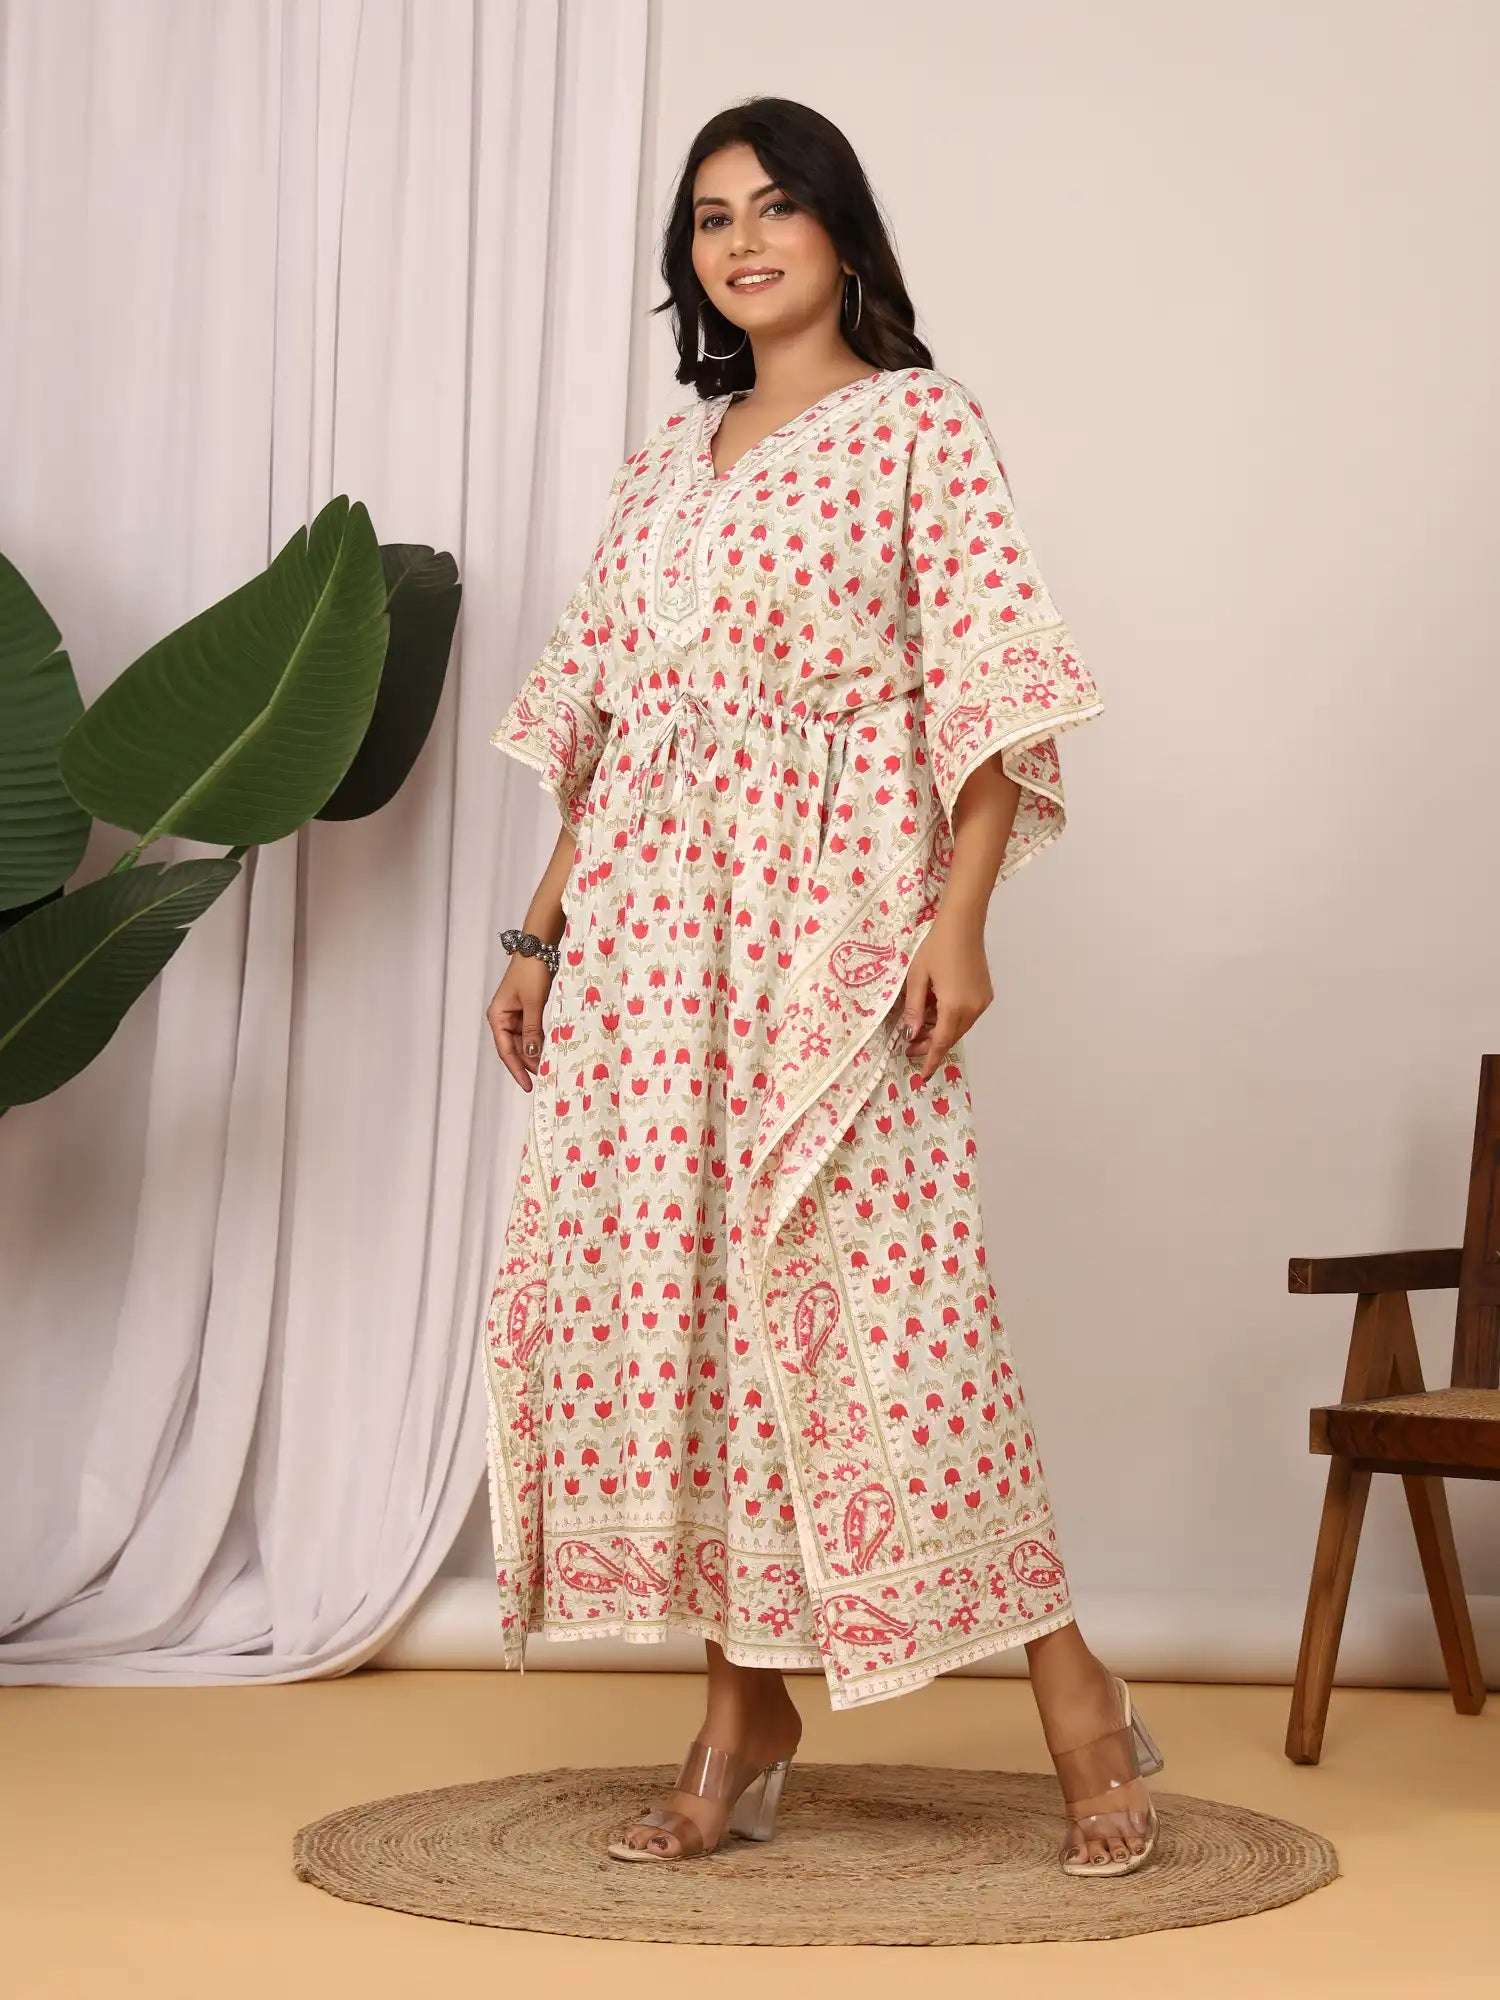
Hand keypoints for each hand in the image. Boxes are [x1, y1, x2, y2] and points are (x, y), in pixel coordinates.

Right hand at [487, 954, 555, 1091]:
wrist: (537, 949)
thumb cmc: (531, 973)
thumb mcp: (533, 1003)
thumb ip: (532, 1030)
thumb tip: (532, 1055)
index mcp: (497, 1017)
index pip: (506, 1051)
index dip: (517, 1069)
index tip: (528, 1085)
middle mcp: (502, 1018)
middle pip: (514, 1049)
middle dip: (527, 1064)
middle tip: (544, 1079)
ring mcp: (514, 1015)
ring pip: (523, 1042)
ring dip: (533, 1054)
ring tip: (547, 1069)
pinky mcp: (525, 1011)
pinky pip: (530, 1032)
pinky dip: (538, 1042)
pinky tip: (547, 1052)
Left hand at [897, 909, 993, 1082]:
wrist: (962, 925)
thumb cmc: (935, 947)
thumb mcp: (917, 977)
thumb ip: (914, 1008)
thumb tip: (911, 1034)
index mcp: (954, 1007)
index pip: (940, 1043)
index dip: (930, 1060)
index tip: (921, 1075)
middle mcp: (973, 1009)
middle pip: (950, 1037)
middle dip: (931, 1046)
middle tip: (910, 1047)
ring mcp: (982, 1002)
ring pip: (959, 1028)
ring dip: (941, 1033)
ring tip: (920, 1029)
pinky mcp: (985, 994)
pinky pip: (967, 1016)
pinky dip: (951, 1020)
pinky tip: (936, 1013)